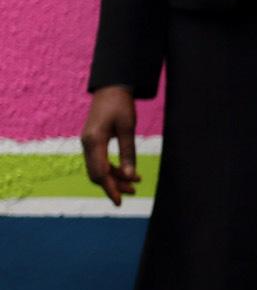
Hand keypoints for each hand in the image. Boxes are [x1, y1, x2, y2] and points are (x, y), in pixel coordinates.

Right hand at [80, 86, 139, 205]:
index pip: (99, 172)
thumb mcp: (128, 128)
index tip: (119, 202)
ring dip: (115, 177)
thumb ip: (129, 153)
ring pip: (99, 168)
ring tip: (135, 184)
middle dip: (114, 185)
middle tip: (134, 192)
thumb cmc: (121, 105)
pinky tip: (128, 172)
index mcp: (94, 141)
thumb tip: (131, 177)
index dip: (109, 188)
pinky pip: (100, 161)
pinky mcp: (93, 141)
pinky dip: (113, 169)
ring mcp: (88, 143)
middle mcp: (87, 144)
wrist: (111, 88)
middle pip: (97, 173)